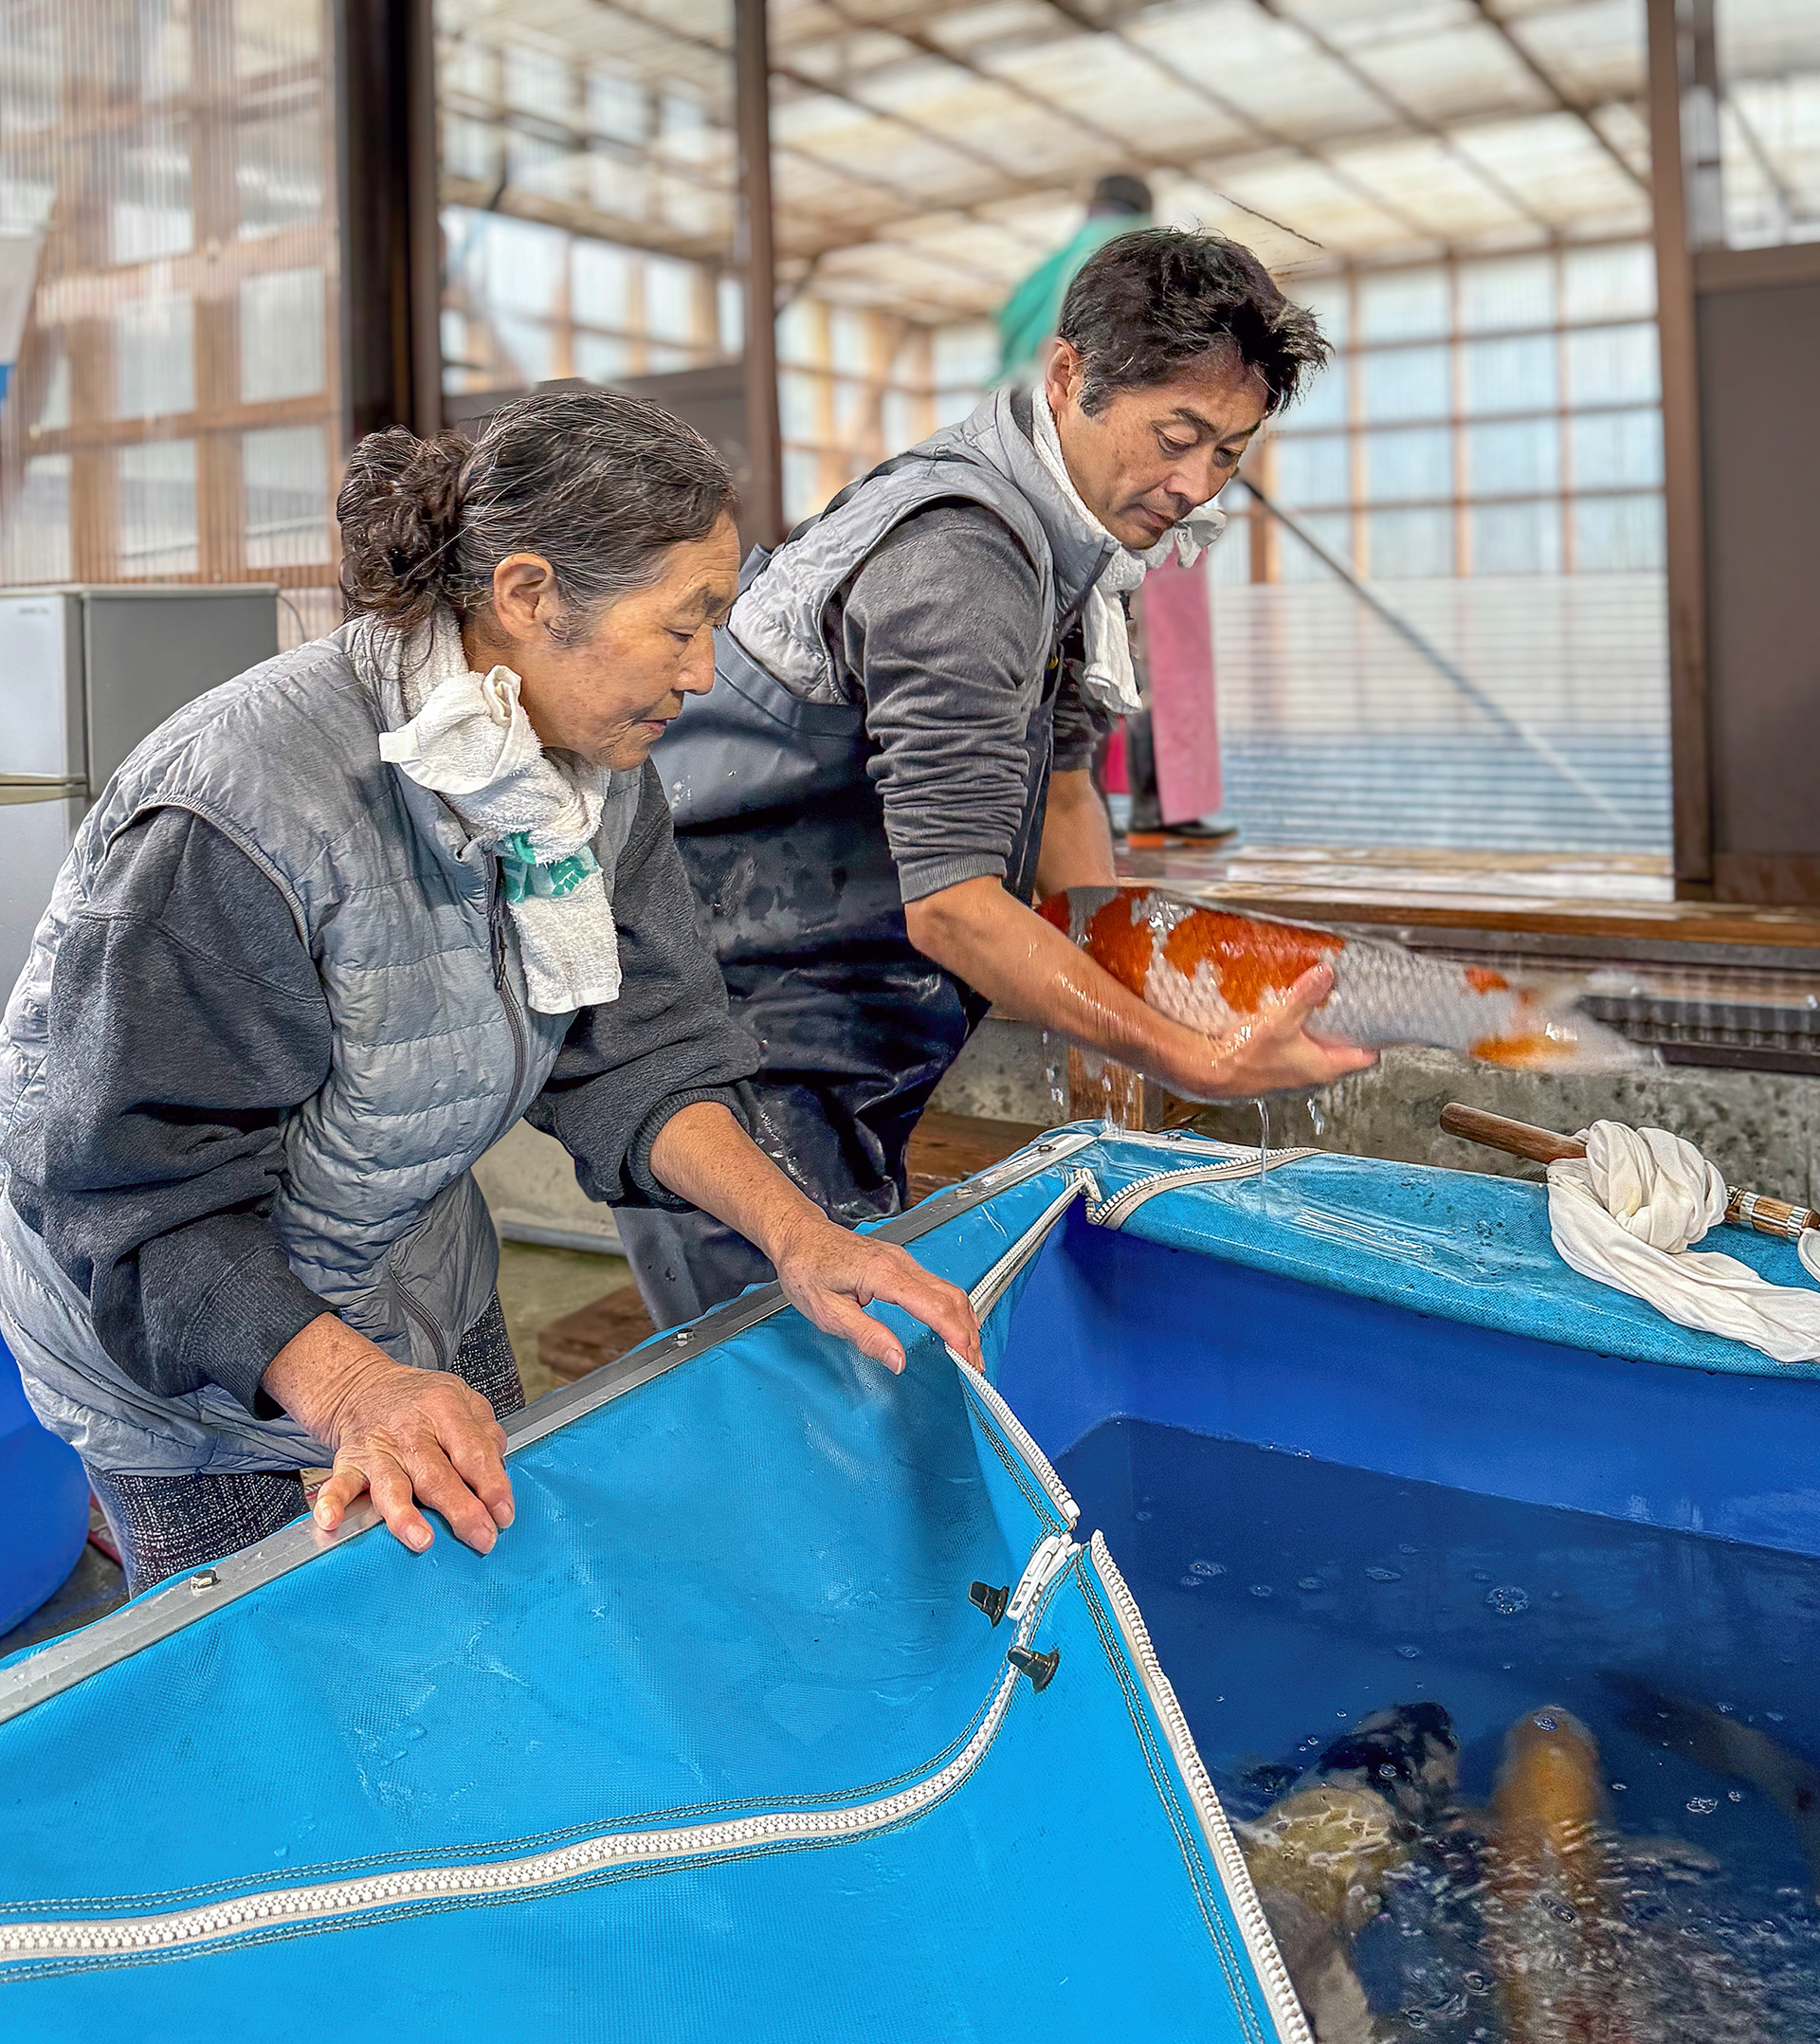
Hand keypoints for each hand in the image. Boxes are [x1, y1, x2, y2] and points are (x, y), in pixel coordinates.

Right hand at [263, 1314, 514, 1556]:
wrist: (363, 1385)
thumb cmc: (421, 1400)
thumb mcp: (463, 1399)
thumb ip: (486, 1432)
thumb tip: (497, 1471)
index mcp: (444, 1409)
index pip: (473, 1451)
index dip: (492, 1485)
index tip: (504, 1514)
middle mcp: (410, 1430)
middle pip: (437, 1475)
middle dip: (462, 1510)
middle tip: (482, 1538)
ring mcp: (378, 1448)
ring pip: (391, 1485)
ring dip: (405, 1515)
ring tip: (422, 1540)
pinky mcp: (349, 1462)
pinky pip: (339, 1484)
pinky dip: (332, 1502)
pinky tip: (330, 1521)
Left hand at [770, 1217, 982, 1375]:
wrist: (799, 1234)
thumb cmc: (806, 1269)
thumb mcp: (827, 1312)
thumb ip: (866, 1336)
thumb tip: (898, 1360)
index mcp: (883, 1274)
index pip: (934, 1306)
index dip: (956, 1335)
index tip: (968, 1360)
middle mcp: (900, 1263)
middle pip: (950, 1298)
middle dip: (968, 1334)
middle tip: (975, 1366)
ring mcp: (903, 1260)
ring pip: (948, 1290)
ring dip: (964, 1322)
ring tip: (969, 1352)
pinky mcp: (900, 1263)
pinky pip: (937, 1285)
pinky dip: (952, 1309)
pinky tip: (954, 1326)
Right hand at [1166, 963, 1377, 1101]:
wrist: (1210, 1073)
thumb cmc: (1245, 1056)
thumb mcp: (1280, 1020)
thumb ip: (1304, 996)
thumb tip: (1326, 973)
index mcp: (1324, 1067)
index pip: (1366, 1058)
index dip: (1374, 1039)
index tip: (1378, 1021)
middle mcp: (1313, 1076)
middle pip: (1344, 1055)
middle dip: (1347, 1033)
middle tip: (1347, 1008)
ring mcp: (1295, 1077)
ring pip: (1321, 1055)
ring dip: (1322, 1037)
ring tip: (1319, 1012)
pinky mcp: (1277, 1073)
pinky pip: (1300, 1055)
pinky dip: (1301, 1041)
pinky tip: (1289, 1024)